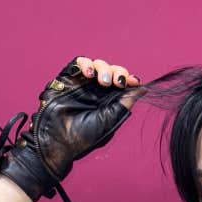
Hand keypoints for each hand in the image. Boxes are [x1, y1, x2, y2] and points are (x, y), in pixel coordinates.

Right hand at [0, 55, 145, 201]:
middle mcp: (97, 91)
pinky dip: (86, 63)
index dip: (129, 79)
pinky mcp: (68, 77)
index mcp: (109, 101)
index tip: (134, 82)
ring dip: (103, 68)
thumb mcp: (110, 120)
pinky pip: (79, 62)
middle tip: (117, 83)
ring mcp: (83, 83)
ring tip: (102, 81)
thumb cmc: (84, 135)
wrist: (58, 139)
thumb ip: (125, 103)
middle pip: (112, 71)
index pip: (122, 83)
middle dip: (118, 72)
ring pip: (98, 64)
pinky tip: (89, 74)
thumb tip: (143, 90)